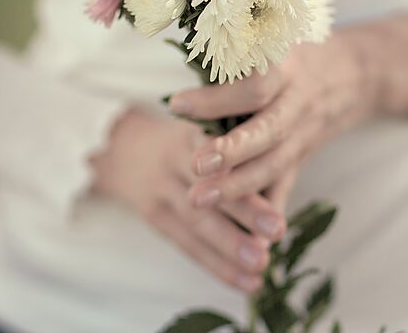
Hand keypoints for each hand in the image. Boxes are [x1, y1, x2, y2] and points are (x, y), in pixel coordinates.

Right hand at [89, 107, 286, 292]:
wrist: (123, 145)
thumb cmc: (191, 137)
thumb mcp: (212, 126)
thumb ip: (246, 148)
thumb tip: (285, 185)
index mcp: (196, 126)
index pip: (220, 146)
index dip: (244, 165)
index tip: (273, 176)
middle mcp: (176, 153)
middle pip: (210, 183)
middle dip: (245, 209)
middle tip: (277, 228)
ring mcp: (160, 185)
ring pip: (196, 219)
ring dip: (230, 245)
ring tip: (261, 263)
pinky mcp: (152, 212)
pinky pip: (186, 243)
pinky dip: (217, 265)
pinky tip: (246, 281)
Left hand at [169, 15, 407, 208]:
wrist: (362, 72)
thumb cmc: (308, 44)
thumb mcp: (284, 25)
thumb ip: (247, 21)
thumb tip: (197, 2)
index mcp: (291, 67)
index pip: (253, 85)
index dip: (216, 95)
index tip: (175, 102)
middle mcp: (300, 103)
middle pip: (267, 133)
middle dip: (231, 153)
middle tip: (193, 167)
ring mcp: (305, 133)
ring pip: (273, 165)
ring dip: (237, 187)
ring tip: (197, 200)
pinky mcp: (305, 153)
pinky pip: (286, 182)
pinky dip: (268, 208)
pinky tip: (247, 236)